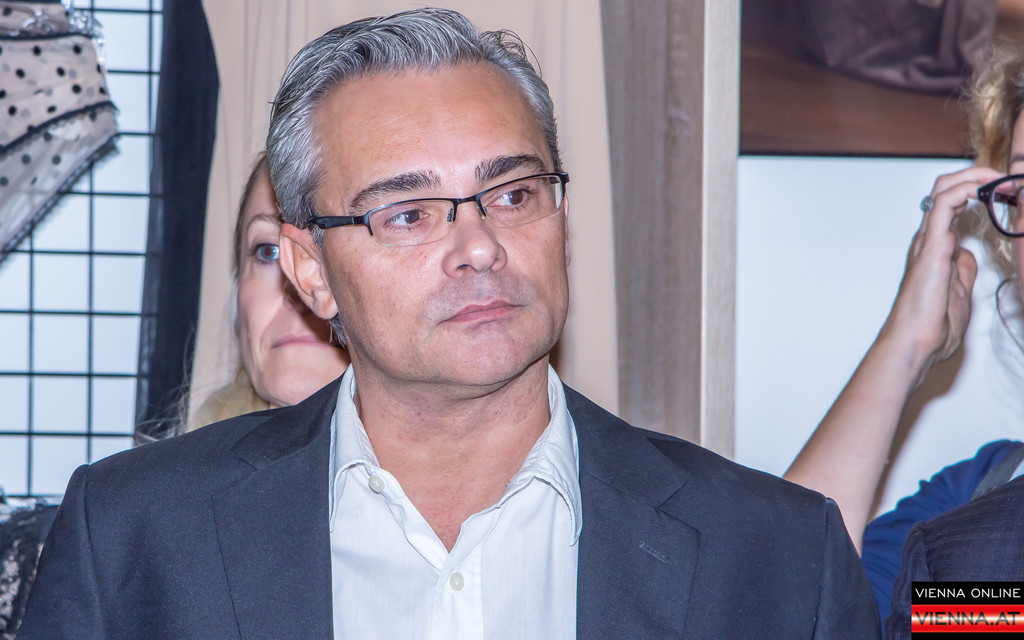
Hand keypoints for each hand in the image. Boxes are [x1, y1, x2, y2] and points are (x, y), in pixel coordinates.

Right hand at [879, 166, 1004, 386]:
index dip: (980, 189)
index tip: (1008, 192)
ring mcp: (929, 240)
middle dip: (978, 175)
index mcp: (936, 248)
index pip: (953, 202)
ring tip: (1002, 181)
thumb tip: (968, 255)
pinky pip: (945, 204)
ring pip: (943, 188)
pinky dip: (966, 189)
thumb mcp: (959, 291)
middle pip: (946, 187)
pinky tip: (985, 191)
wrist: (916, 341)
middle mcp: (929, 238)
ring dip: (975, 176)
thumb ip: (963, 270)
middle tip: (1007, 181)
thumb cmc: (931, 325)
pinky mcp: (932, 245)